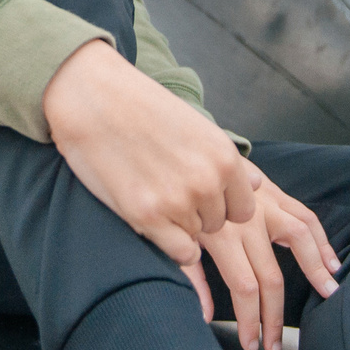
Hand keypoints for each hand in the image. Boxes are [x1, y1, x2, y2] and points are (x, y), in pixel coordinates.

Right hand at [42, 39, 257, 266]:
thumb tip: (257, 184)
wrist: (91, 95)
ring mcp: (178, 201)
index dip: (221, 205)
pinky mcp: (147, 216)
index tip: (198, 193)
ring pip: (195, 237)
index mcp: (223, 156)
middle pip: (218, 224)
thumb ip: (225, 160)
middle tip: (166, 189)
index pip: (244, 209)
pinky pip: (180, 253)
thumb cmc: (139, 107)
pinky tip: (151, 220)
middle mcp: (207, 181)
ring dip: (177, 225)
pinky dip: (169, 245)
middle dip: (197, 214)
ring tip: (151, 193)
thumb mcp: (194, 125)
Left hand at [187, 165, 340, 349]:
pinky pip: (305, 216)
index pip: (245, 287)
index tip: (252, 343)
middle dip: (274, 316)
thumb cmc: (176, 199)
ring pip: (299, 239)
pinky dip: (321, 240)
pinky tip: (331, 261)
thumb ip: (189, 276)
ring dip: (315, 270)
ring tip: (327, 294)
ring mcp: (265, 203)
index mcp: (219, 234)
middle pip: (271, 275)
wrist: (181, 152)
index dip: (251, 321)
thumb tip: (204, 316)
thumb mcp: (173, 237)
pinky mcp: (275, 192)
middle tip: (275, 344)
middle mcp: (247, 219)